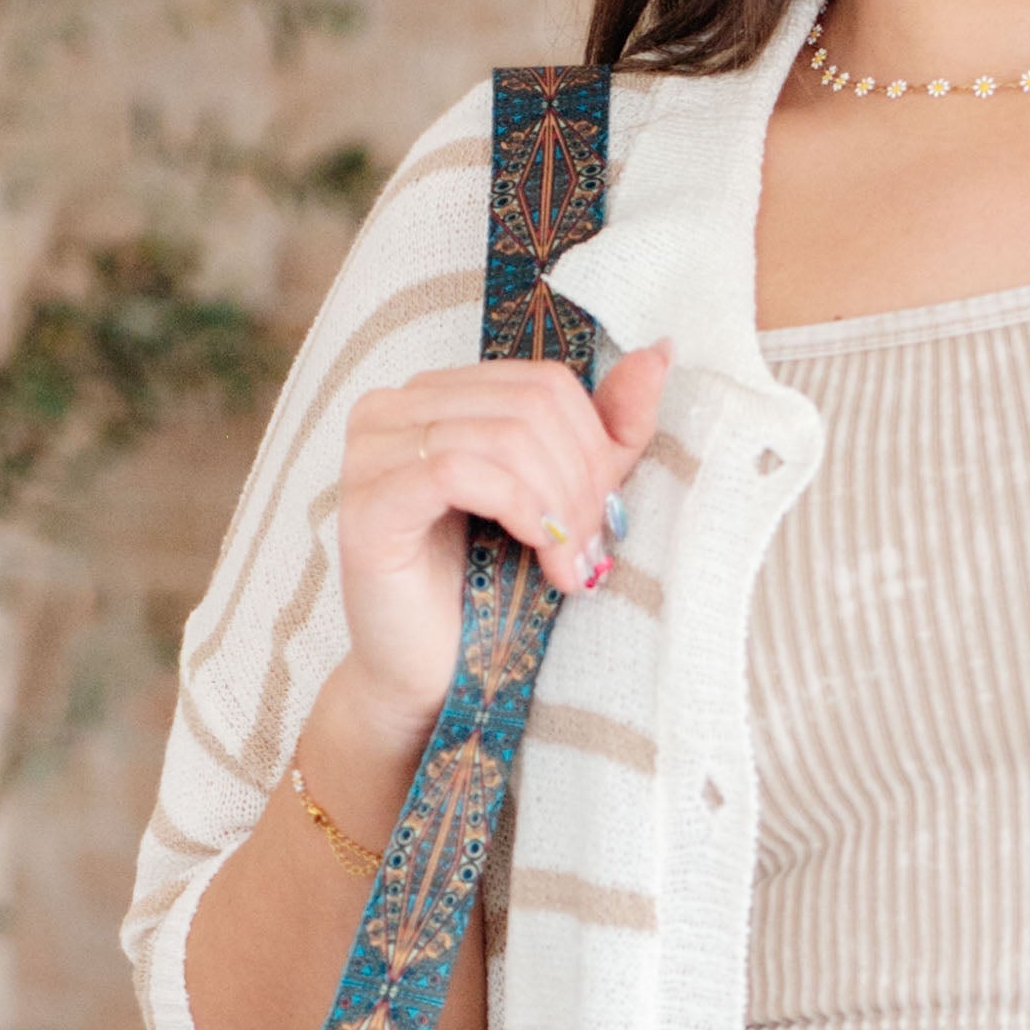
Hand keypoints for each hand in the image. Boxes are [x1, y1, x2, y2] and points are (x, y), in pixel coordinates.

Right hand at [333, 339, 675, 746]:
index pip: (543, 382)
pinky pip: (458, 471)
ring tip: (568, 566)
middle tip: (590, 551)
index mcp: (438, 394)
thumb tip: (662, 352)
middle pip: (528, 406)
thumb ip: (611, 428)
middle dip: (579, 482)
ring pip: (501, 436)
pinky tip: (537, 552)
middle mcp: (393, 408)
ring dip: (556, 506)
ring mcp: (371, 450)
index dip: (592, 447)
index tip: (605, 519)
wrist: (430, 677)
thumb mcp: (567, 497)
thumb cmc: (491, 590)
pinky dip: (517, 510)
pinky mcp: (366, 501)